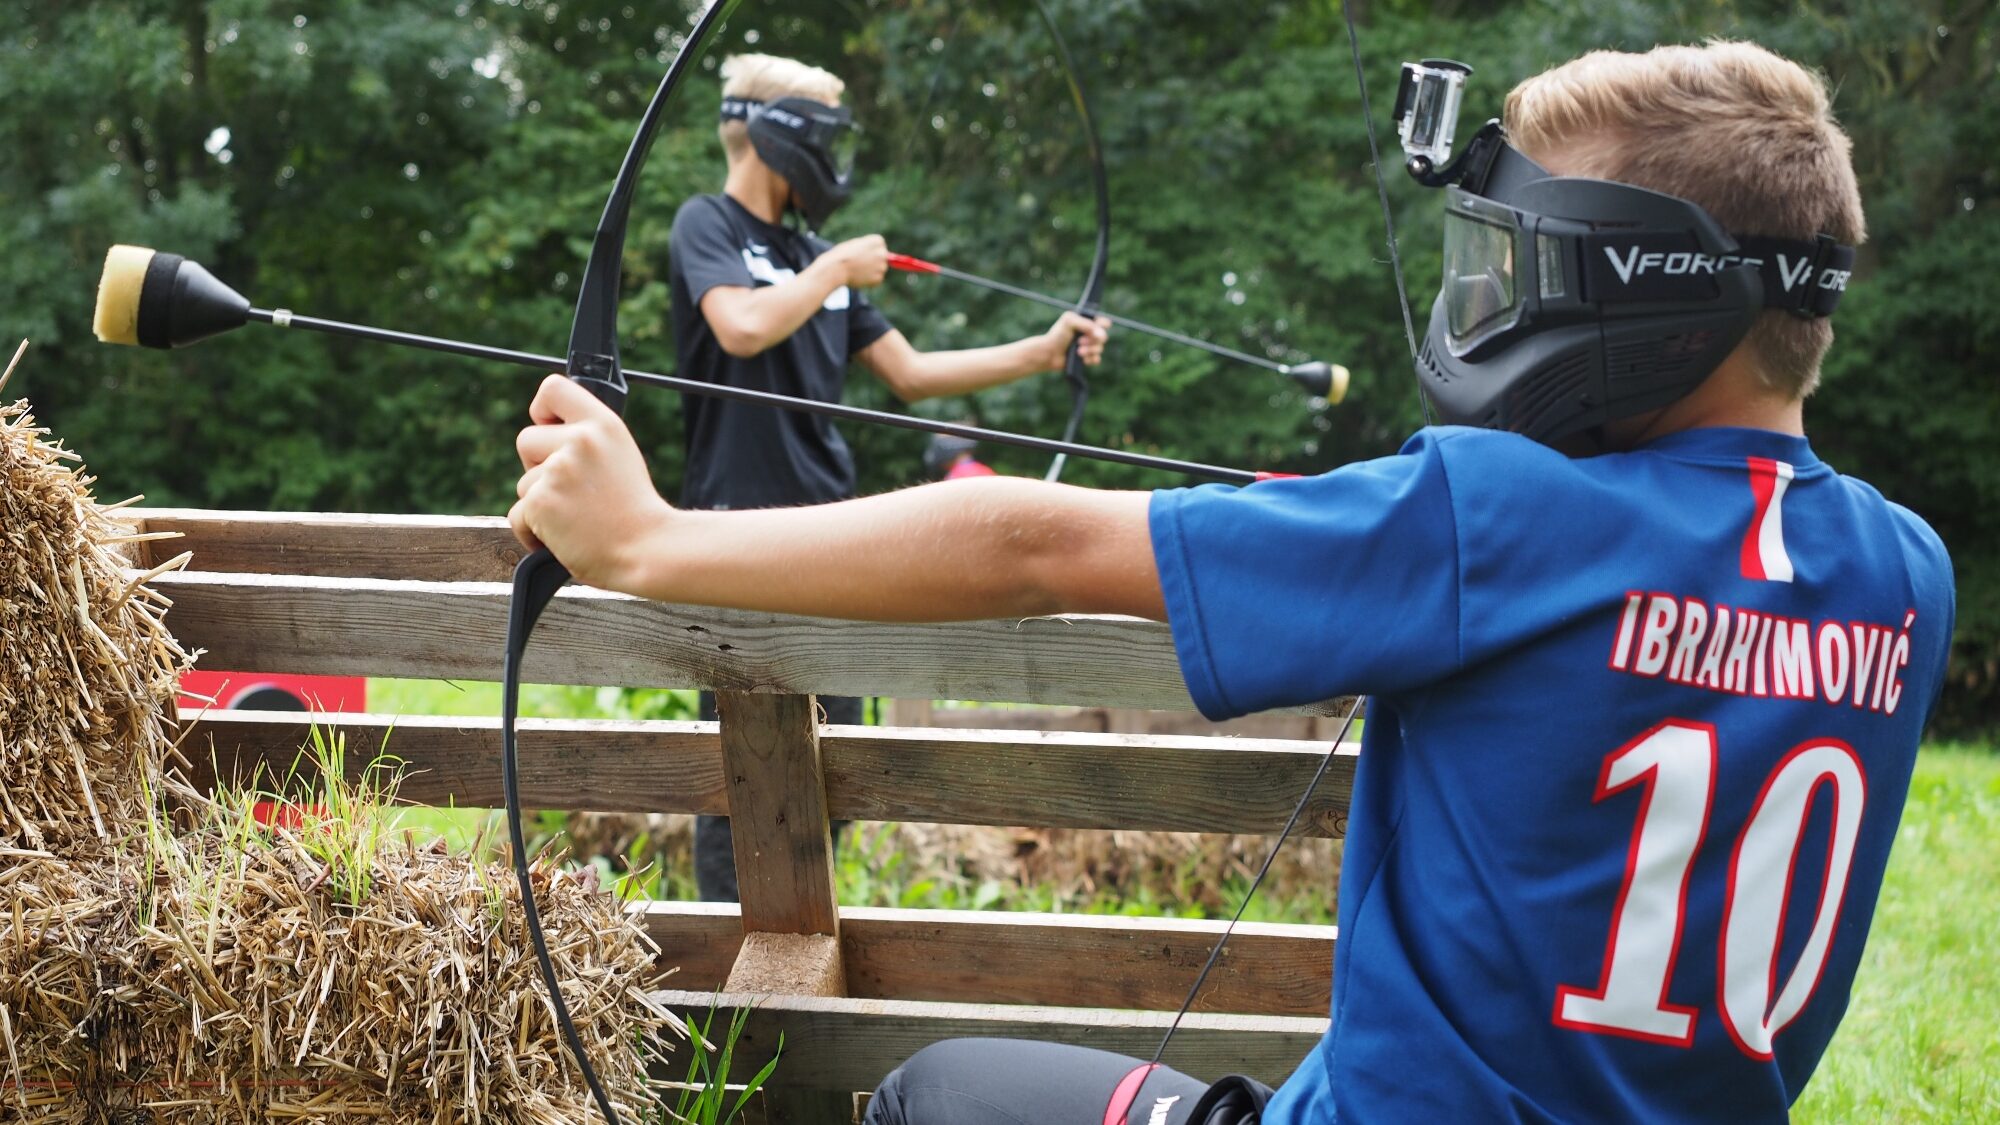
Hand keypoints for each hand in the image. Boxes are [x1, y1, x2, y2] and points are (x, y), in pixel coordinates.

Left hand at [511, 374, 674, 592]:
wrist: (648, 551)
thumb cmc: (635, 513)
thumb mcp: (621, 457)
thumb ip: (588, 440)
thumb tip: (548, 432)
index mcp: (603, 424)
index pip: (553, 389)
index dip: (543, 410)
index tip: (550, 428)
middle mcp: (580, 440)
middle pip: (526, 440)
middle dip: (537, 467)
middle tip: (572, 491)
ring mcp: (558, 470)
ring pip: (523, 484)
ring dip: (540, 505)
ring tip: (576, 519)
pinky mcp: (540, 502)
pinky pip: (517, 515)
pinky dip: (533, 533)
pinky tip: (563, 538)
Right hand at [822, 234, 888, 288]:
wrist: (837, 267)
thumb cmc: (843, 254)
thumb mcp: (858, 245)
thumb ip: (870, 249)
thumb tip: (884, 259)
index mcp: (878, 240)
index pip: (880, 247)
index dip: (869, 251)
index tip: (859, 252)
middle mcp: (883, 252)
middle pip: (882, 258)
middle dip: (873, 262)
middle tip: (858, 263)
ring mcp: (882, 266)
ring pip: (879, 270)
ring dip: (871, 272)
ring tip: (857, 270)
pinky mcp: (879, 278)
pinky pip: (877, 280)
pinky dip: (869, 281)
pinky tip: (859, 277)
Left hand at [1041, 312, 1110, 371]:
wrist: (1049, 353)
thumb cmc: (1057, 334)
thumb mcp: (1070, 322)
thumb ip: (1086, 324)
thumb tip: (1101, 335)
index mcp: (1087, 322)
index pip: (1103, 322)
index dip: (1102, 326)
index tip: (1094, 331)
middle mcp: (1090, 334)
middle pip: (1103, 337)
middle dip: (1093, 341)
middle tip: (1080, 341)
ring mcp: (1089, 346)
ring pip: (1100, 349)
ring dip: (1090, 351)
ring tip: (1078, 352)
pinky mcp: (1087, 357)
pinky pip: (1097, 359)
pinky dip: (1090, 359)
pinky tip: (1082, 360)